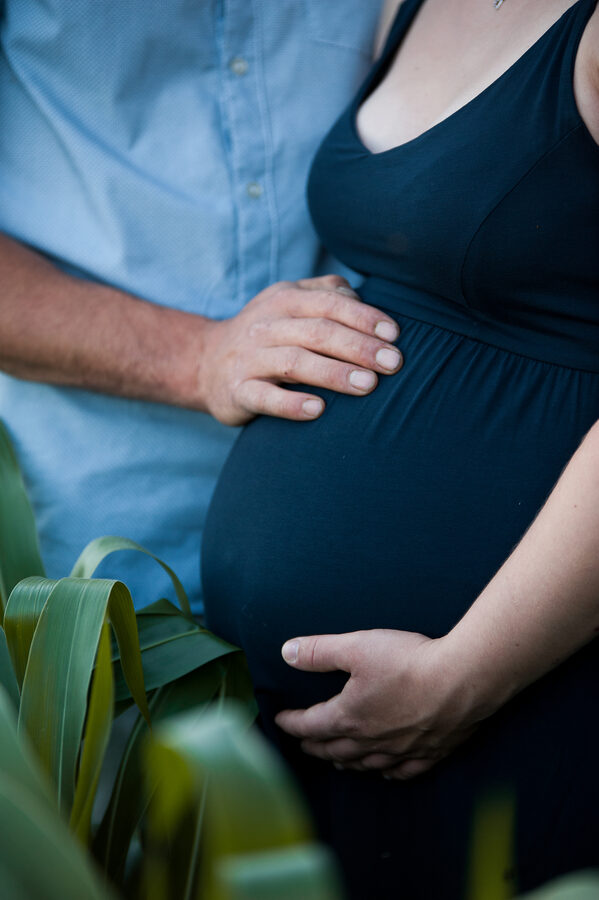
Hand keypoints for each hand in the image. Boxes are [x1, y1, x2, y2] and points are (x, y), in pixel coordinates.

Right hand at [198, 275, 401, 425]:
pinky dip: (291, 404)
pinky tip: (319, 410)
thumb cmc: (267, 334)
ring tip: (368, 386)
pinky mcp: (237, 390)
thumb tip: (365, 299)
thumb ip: (326, 293)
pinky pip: (264, 397)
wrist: (204, 362)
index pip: (329, 303)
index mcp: (285, 300)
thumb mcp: (290, 302)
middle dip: (359, 347)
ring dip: (333, 373)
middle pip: (317, 332)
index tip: (394, 336)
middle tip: (393, 364)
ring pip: (294, 363)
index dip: (363, 317)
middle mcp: (266, 325)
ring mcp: (249, 359)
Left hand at [275, 629, 481, 778]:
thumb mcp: (357, 647)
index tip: (280, 720)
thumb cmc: (409, 662)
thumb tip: (286, 652)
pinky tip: (385, 770)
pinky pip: (402, 770)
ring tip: (336, 760)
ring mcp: (401, 750)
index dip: (292, 723)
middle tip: (303, 743)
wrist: (463, 681)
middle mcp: (371, 741)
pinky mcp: (429, 752)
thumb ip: (319, 651)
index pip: (310, 725)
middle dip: (315, 746)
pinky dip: (387, 771)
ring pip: (365, 764)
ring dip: (346, 762)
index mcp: (349, 717)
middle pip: (335, 749)